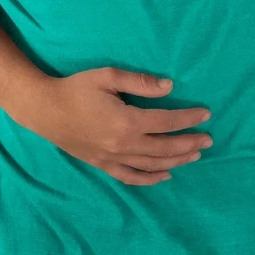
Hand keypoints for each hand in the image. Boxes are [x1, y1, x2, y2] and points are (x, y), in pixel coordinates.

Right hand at [16, 67, 212, 185]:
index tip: (206, 114)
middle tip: (209, 139)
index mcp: (127, 121)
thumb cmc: (77, 88)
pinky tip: (165, 175)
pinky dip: (151, 178)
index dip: (188, 119)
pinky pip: (132, 177)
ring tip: (195, 155)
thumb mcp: (108, 76)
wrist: (44, 109)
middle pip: (165, 147)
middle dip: (190, 143)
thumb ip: (140, 82)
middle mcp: (123, 145)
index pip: (166, 122)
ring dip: (177, 160)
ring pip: (153, 164)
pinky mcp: (103, 165)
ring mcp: (113, 159)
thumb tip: (169, 87)